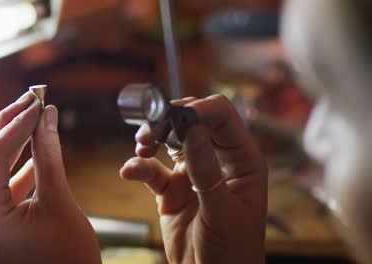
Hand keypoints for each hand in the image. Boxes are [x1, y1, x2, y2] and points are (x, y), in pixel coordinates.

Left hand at [0, 92, 100, 263]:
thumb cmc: (71, 258)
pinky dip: (16, 168)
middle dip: (8, 126)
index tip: (38, 102)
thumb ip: (50, 155)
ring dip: (11, 143)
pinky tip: (35, 153)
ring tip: (33, 118)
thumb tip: (46, 116)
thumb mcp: (60, 201)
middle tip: (31, 100)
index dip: (16, 123)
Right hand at [120, 95, 266, 263]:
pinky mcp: (172, 188)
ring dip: (153, 137)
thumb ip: (206, 170)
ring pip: (170, 140)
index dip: (198, 110)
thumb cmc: (231, 253)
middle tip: (152, 130)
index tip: (173, 117)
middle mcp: (218, 160)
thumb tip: (192, 128)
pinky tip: (130, 170)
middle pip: (193, 122)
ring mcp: (193, 173)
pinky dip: (139, 165)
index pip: (222, 116)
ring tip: (142, 145)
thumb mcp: (221, 211)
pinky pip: (153, 168)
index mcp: (242, 160)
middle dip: (170, 120)